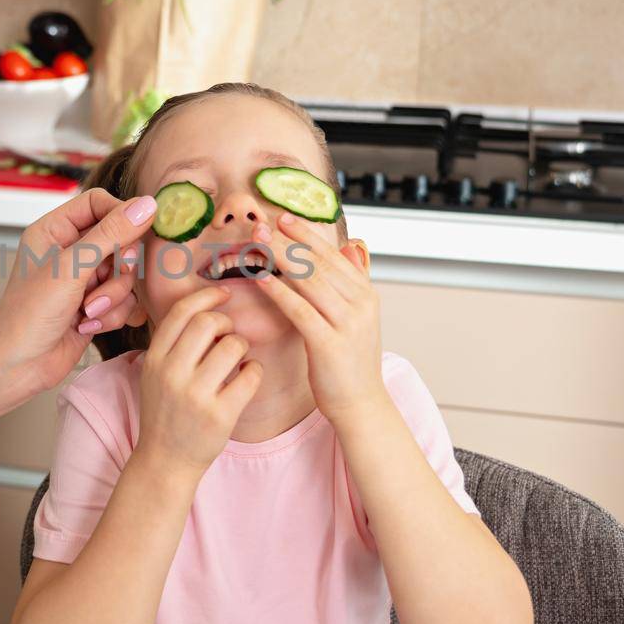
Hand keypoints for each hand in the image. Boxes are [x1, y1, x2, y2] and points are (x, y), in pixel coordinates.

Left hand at [0, 188, 156, 392]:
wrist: (18, 367)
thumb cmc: (27, 316)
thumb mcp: (70, 269)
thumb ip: (110, 235)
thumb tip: (147, 205)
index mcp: (54, 230)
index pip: (99, 203)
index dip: (121, 216)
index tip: (138, 234)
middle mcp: (70, 251)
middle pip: (120, 240)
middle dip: (118, 267)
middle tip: (108, 281)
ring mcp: (83, 279)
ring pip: (125, 274)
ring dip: (113, 296)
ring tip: (88, 312)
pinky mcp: (95, 305)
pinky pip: (124, 300)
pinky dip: (113, 314)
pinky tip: (88, 326)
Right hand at [135, 285, 262, 478]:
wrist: (165, 461)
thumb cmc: (165, 411)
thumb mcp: (154, 374)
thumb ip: (173, 343)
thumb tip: (206, 308)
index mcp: (154, 358)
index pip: (182, 312)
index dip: (207, 296)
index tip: (223, 292)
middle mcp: (171, 373)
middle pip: (208, 322)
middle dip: (226, 322)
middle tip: (229, 335)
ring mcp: (195, 395)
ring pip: (233, 345)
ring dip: (242, 347)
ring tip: (238, 361)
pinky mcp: (220, 415)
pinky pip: (251, 375)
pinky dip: (254, 371)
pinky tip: (247, 378)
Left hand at [253, 214, 384, 421]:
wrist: (361, 405)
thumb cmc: (350, 363)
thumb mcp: (357, 317)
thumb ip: (352, 281)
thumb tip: (351, 246)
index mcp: (366, 295)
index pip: (333, 255)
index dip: (307, 235)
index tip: (283, 218)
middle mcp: (361, 305)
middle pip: (319, 263)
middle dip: (288, 240)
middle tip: (262, 223)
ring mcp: (347, 324)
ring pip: (309, 280)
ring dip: (280, 258)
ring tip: (257, 242)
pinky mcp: (329, 344)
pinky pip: (299, 310)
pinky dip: (279, 290)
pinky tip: (260, 277)